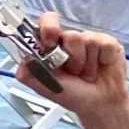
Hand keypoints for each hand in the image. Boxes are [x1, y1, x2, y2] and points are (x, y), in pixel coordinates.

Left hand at [29, 11, 128, 125]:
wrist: (98, 105)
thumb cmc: (73, 94)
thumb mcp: (44, 87)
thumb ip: (28, 74)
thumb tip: (21, 63)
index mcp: (51, 46)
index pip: (46, 23)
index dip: (47, 28)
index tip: (49, 43)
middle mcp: (68, 40)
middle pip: (67, 33)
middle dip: (68, 54)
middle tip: (69, 68)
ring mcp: (88, 39)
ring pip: (84, 40)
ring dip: (83, 64)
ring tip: (84, 73)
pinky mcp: (107, 43)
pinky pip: (102, 44)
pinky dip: (99, 62)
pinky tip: (99, 68)